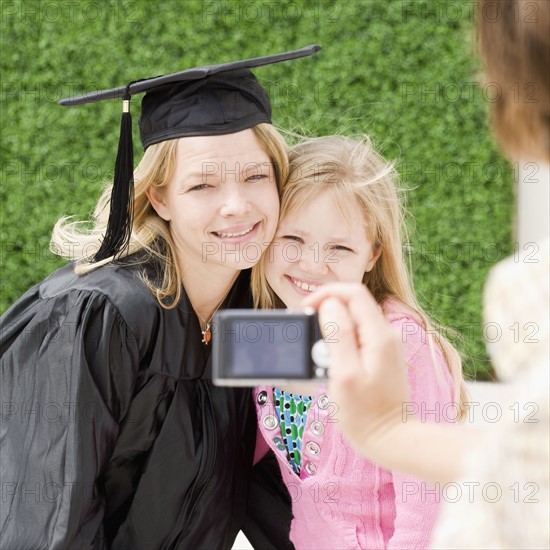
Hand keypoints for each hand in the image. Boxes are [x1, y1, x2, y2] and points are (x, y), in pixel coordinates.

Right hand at [303, 283, 409, 457]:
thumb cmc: (367, 415)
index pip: (353, 292)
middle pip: (352, 305)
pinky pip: (357, 338)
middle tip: (310, 341)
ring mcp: (385, 345)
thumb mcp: (345, 375)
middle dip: (326, 315)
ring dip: (331, 333)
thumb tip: (330, 305)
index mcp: (379, 335)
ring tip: (321, 359)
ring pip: (353, 321)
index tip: (306, 310)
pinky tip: (332, 366)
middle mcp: (386, 335)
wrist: (393, 440)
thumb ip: (338, 336)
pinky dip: (340, 345)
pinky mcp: (380, 356)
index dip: (326, 294)